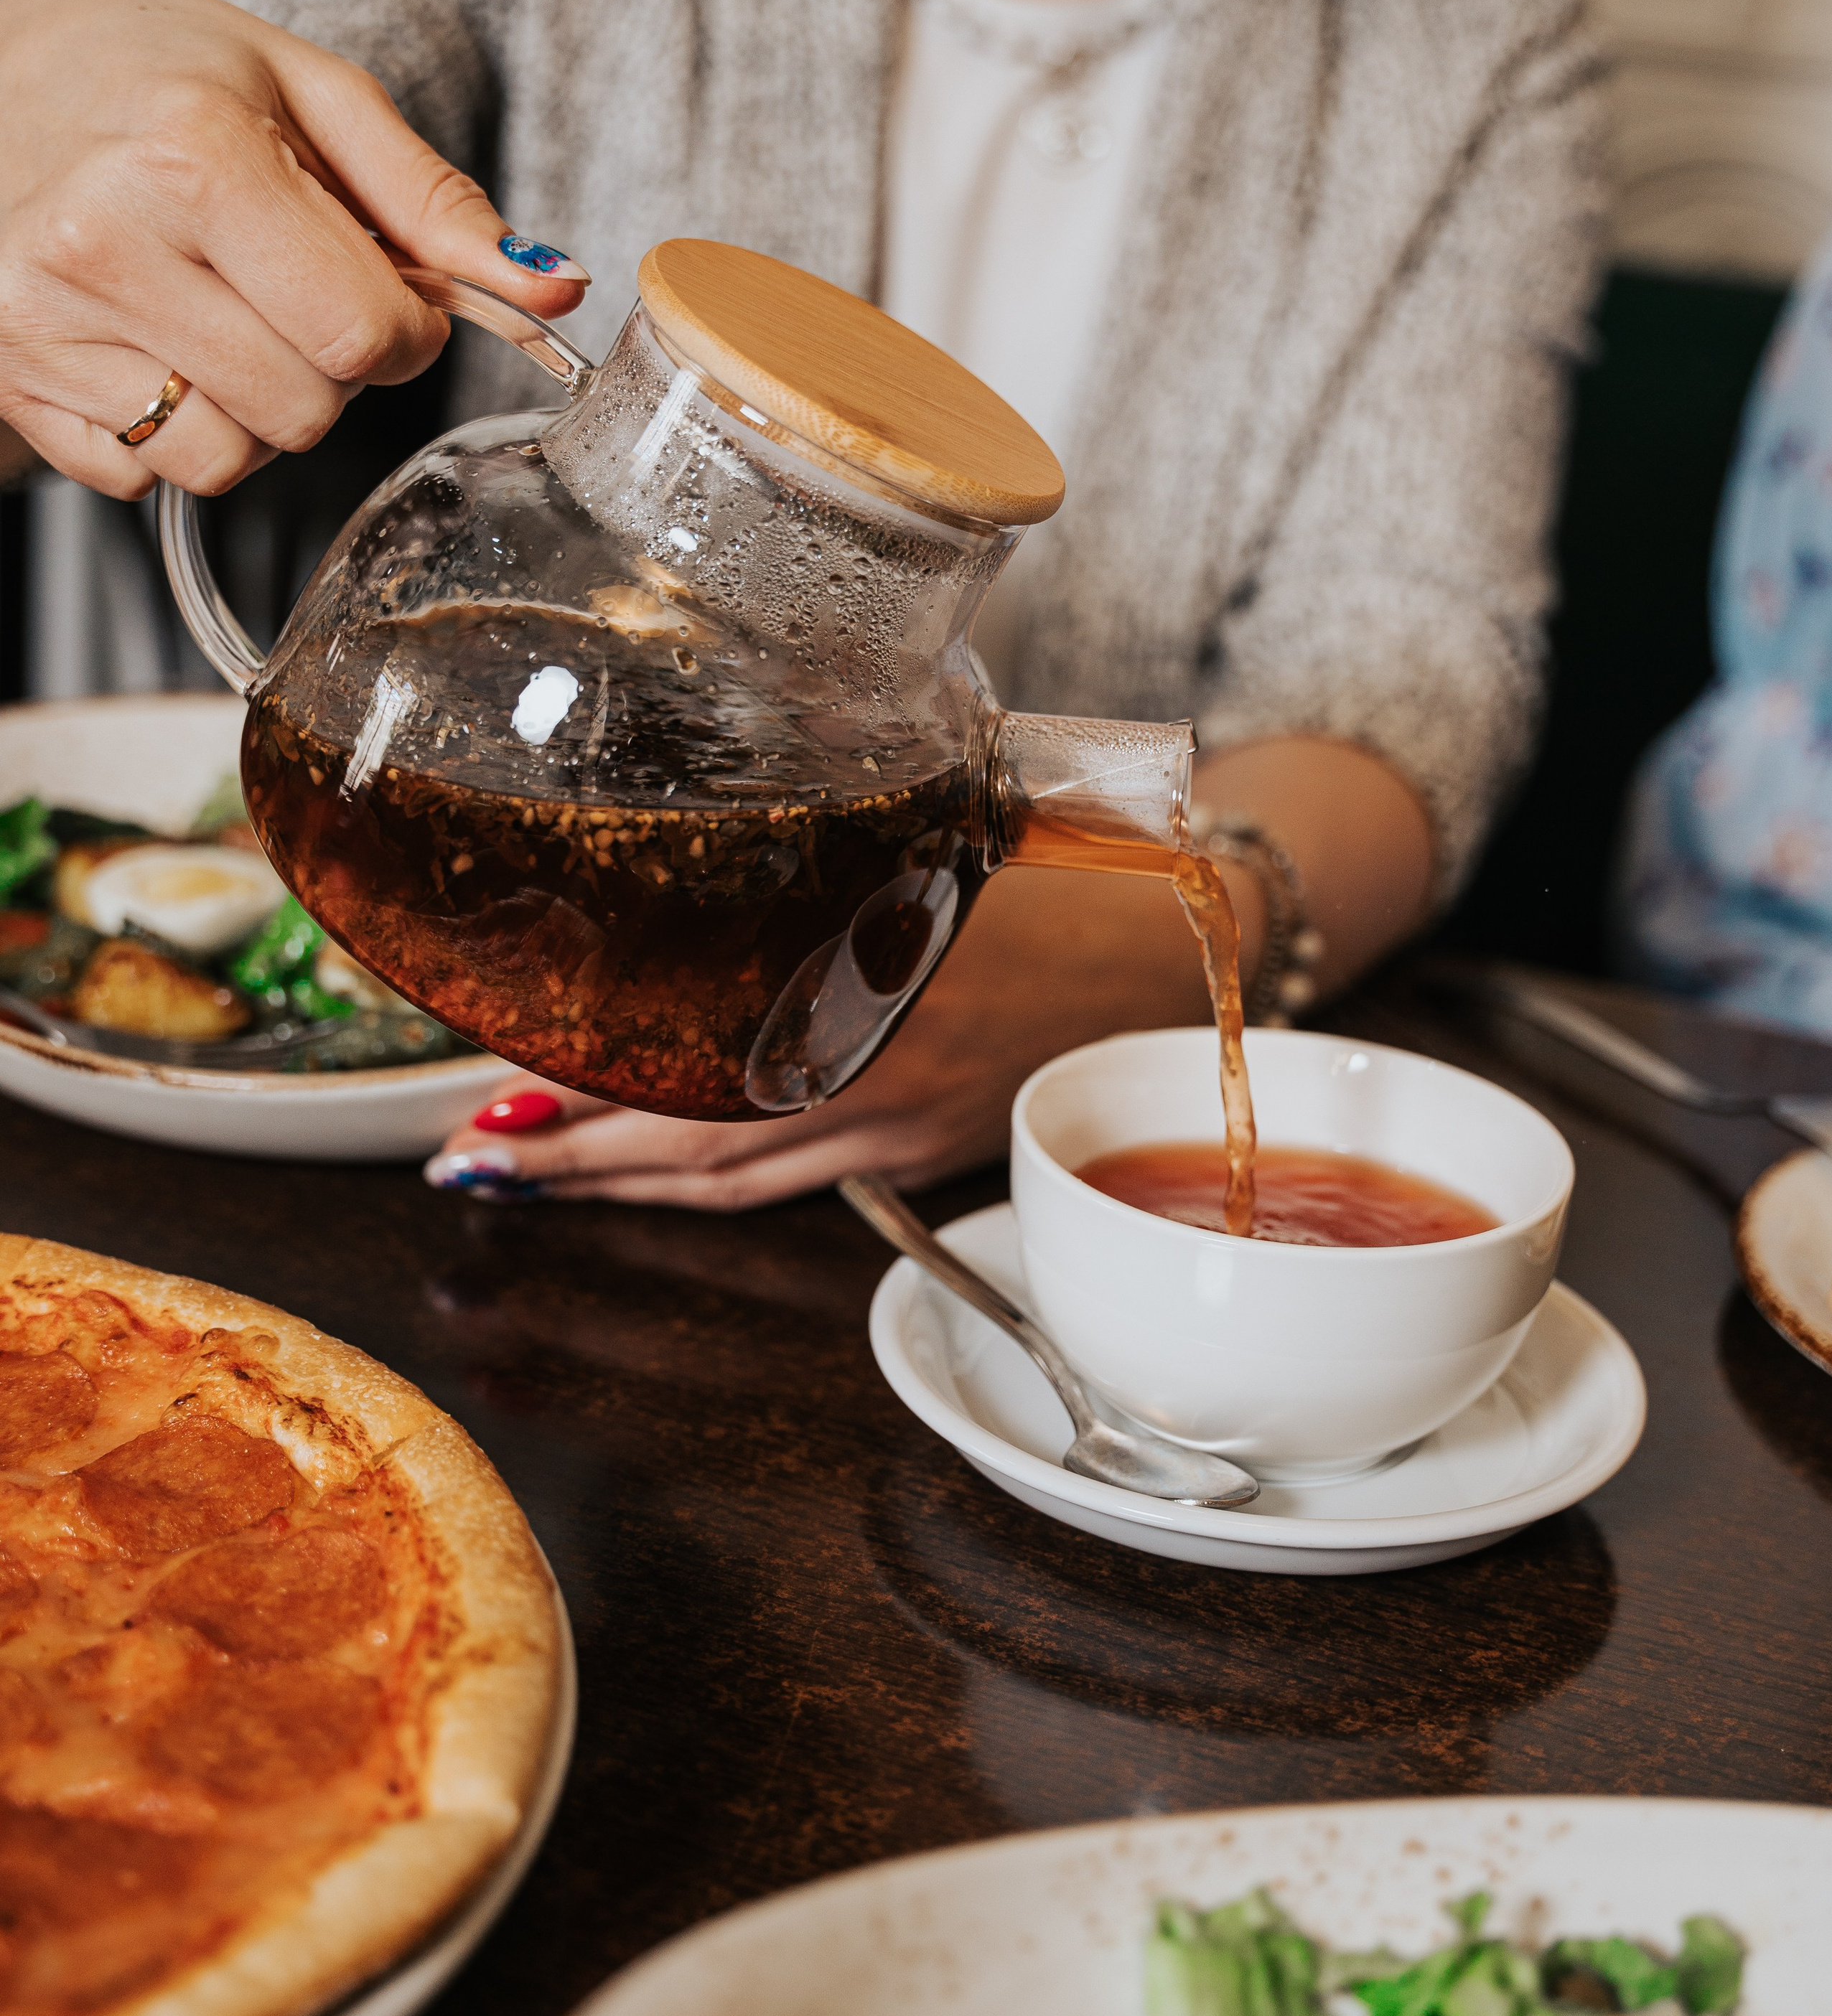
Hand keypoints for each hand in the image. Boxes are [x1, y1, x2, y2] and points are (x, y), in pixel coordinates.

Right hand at [0, 0, 586, 500]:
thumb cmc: (148, 75)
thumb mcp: (305, 93)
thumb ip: (435, 200)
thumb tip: (553, 289)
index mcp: (188, 155)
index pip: (361, 335)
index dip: (400, 329)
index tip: (379, 288)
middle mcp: (101, 244)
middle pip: (305, 410)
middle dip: (327, 367)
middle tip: (282, 287)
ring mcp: (43, 324)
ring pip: (228, 460)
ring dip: (253, 408)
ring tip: (213, 311)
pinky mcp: (13, 382)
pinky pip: (145, 476)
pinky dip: (170, 429)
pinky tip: (149, 342)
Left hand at [426, 864, 1221, 1212]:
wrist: (1178, 942)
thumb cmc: (1059, 864)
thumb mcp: (932, 834)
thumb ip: (823, 847)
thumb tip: (692, 830)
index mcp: (875, 990)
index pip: (699, 1070)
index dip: (588, 1094)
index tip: (493, 1088)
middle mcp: (881, 1076)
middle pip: (696, 1148)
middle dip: (571, 1161)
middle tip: (470, 1159)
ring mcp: (904, 1129)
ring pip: (735, 1182)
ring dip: (618, 1185)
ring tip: (518, 1176)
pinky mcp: (924, 1153)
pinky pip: (794, 1183)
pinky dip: (705, 1182)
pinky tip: (641, 1168)